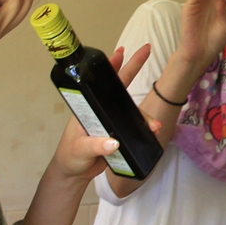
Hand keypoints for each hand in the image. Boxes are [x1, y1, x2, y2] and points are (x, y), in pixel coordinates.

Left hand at [52, 43, 160, 177]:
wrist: (74, 174)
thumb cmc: (70, 157)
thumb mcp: (79, 150)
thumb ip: (95, 146)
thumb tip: (114, 142)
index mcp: (89, 108)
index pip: (101, 83)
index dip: (112, 67)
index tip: (121, 51)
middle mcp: (101, 111)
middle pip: (120, 88)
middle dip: (134, 68)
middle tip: (147, 50)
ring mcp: (110, 122)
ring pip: (131, 111)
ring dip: (145, 116)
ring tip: (155, 126)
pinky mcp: (118, 135)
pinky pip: (134, 127)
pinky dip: (145, 129)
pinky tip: (153, 131)